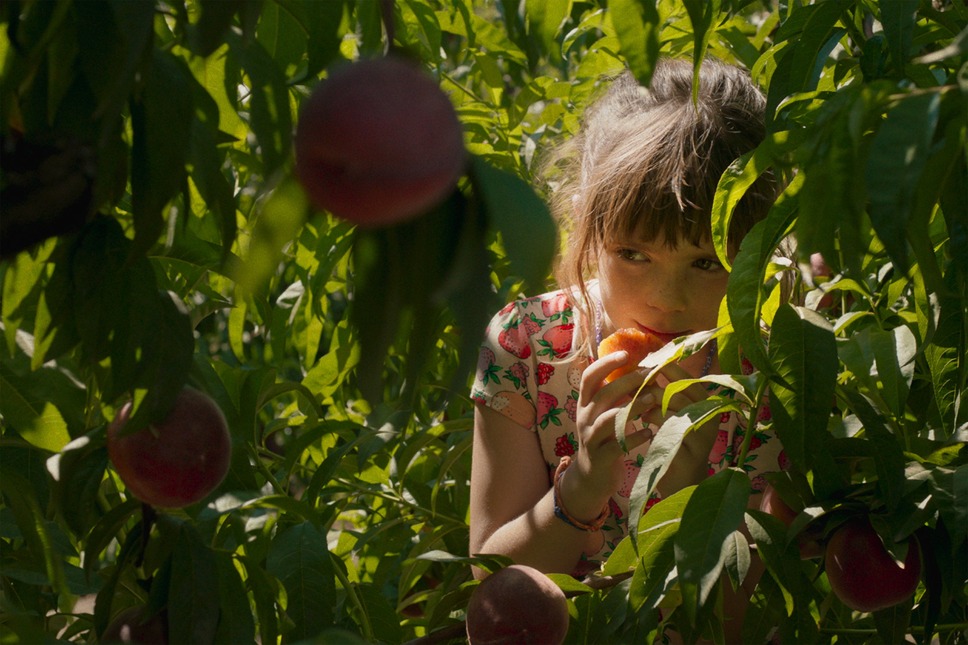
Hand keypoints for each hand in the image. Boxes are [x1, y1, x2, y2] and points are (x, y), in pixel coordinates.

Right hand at [559, 351, 655, 512]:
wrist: (591, 476)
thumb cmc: (604, 438)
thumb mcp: (604, 413)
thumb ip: (616, 394)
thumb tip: (643, 369)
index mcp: (585, 403)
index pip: (589, 377)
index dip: (605, 364)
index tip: (626, 354)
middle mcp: (584, 417)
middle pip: (603, 394)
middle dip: (627, 381)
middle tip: (650, 374)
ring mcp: (590, 438)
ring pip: (609, 418)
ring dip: (632, 406)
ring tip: (654, 399)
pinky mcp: (600, 457)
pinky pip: (618, 444)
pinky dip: (635, 436)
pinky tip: (650, 431)